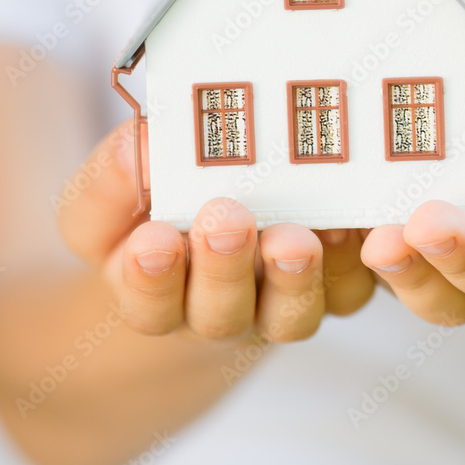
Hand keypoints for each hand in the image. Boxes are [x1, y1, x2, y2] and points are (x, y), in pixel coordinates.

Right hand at [58, 123, 375, 341]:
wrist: (216, 215)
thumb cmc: (153, 208)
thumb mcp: (113, 194)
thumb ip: (112, 181)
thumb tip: (136, 150)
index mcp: (158, 296)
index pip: (149, 306)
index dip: (151, 280)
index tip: (151, 241)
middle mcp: (221, 312)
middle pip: (222, 315)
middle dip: (224, 269)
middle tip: (226, 220)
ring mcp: (280, 304)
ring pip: (290, 314)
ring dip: (294, 276)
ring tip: (293, 237)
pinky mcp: (336, 287)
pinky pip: (349, 286)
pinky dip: (352, 258)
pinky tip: (350, 223)